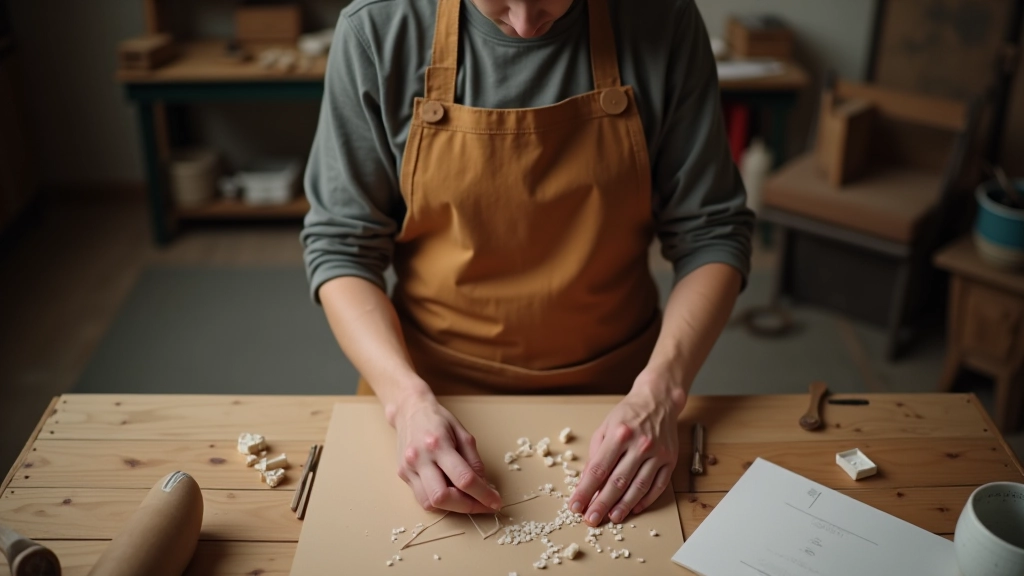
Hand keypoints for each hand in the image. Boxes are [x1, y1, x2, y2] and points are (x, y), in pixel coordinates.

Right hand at [393, 392, 502, 513]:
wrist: (410, 410)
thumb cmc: (438, 420)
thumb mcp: (463, 434)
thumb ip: (474, 461)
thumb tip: (484, 485)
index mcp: (438, 444)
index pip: (463, 478)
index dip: (483, 494)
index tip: (496, 502)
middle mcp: (420, 458)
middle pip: (443, 497)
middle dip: (467, 507)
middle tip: (483, 505)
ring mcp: (408, 468)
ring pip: (430, 503)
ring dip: (452, 507)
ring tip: (467, 498)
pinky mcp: (403, 475)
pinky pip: (422, 498)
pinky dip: (440, 501)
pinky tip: (451, 492)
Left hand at [567, 380, 681, 525]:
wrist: (658, 401)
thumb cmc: (628, 414)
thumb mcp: (604, 428)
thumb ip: (595, 454)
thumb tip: (586, 482)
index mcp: (619, 435)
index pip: (598, 469)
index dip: (585, 491)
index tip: (576, 506)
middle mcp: (639, 445)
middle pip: (617, 482)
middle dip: (602, 504)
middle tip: (591, 520)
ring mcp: (657, 453)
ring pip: (638, 487)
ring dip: (624, 506)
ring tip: (612, 518)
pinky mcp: (670, 460)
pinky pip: (657, 486)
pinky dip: (645, 500)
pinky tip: (634, 508)